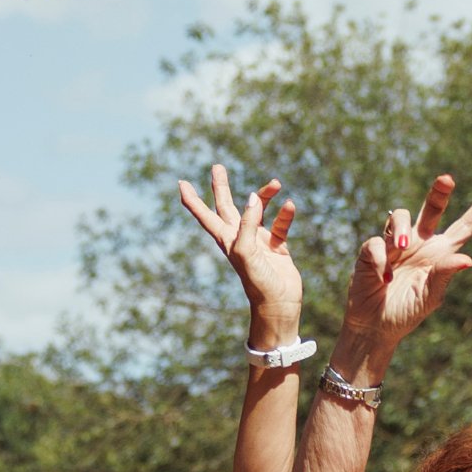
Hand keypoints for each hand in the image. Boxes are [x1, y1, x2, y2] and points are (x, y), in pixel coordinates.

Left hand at [176, 162, 302, 334]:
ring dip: (264, 196)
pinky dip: (285, 214)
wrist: (279, 304)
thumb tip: (253, 197)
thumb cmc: (257, 282)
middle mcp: (240, 237)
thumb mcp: (246, 251)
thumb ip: (247, 222)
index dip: (192, 200)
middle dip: (221, 187)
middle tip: (217, 166)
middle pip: (226, 206)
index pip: (204, 215)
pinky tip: (290, 205)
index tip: (181, 182)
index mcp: (226, 238)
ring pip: (257, 210)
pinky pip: (280, 224)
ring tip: (276, 183)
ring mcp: (259, 241)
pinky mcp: (277, 247)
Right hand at [336, 170, 471, 365]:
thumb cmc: (407, 311)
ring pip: (399, 216)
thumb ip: (445, 275)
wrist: (375, 326)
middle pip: (432, 208)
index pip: (464, 227)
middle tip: (447, 180)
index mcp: (440, 253)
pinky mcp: (372, 251)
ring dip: (402, 229)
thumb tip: (467, 260)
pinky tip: (383, 277)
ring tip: (402, 247)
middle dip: (439, 191)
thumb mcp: (430, 296)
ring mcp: (395, 244)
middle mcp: (420, 243)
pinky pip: (376, 243)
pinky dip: (380, 258)